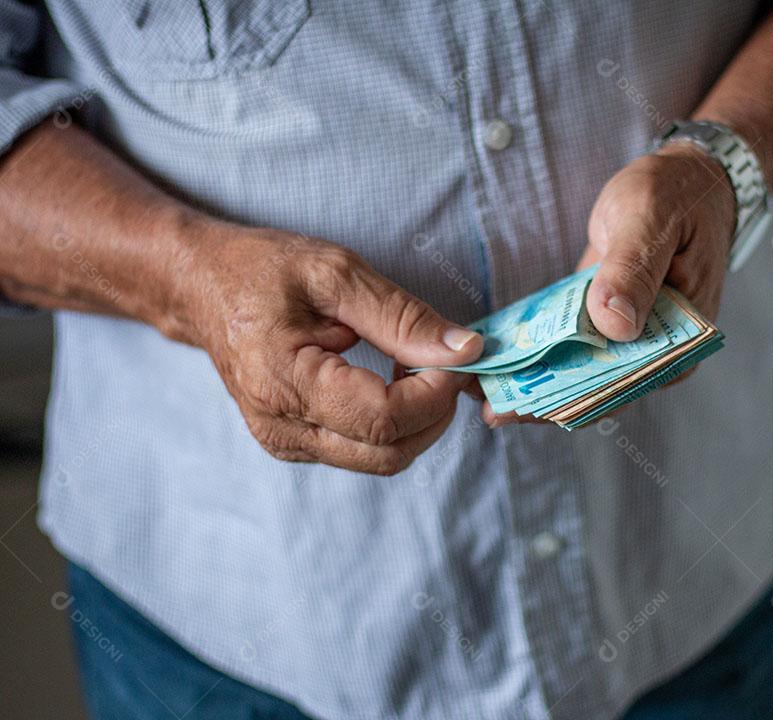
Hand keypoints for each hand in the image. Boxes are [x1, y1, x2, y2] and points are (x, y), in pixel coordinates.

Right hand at [184, 226, 482, 474]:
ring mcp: (285, 444)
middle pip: (389, 453)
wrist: (199, 287)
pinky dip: (394, 424)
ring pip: (382, 459)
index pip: (384, 419)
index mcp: (283, 382)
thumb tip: (465, 350)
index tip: (455, 355)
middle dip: (434, 411)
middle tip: (443, 360)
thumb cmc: (260, 270)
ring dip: (417, 420)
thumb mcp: (335, 273)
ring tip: (413, 365)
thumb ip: (402, 317)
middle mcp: (281, 428)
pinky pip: (363, 451)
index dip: (435, 393)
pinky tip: (390, 379)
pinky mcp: (294, 446)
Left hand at [481, 143, 735, 426]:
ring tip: (487, 391)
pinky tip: (504, 359)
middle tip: (492, 410)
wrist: (687, 178)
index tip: (529, 407)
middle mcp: (659, 351)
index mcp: (683, 340)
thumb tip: (615, 324)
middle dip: (545, 400)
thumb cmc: (677, 195)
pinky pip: (574, 343)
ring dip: (537, 381)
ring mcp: (632, 337)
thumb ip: (633, 271)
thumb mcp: (652, 222)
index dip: (577, 400)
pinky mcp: (608, 320)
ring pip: (582, 371)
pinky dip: (542, 351)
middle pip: (599, 388)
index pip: (627, 384)